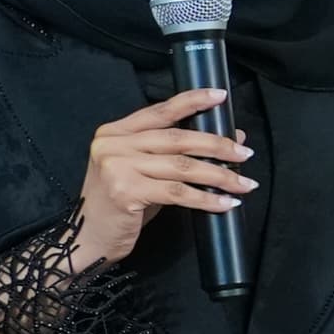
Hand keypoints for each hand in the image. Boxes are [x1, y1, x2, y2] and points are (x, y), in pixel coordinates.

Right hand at [70, 88, 249, 267]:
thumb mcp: (147, 172)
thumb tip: (231, 138)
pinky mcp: (125, 192)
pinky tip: (225, 202)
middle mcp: (114, 145)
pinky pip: (178, 193)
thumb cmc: (121, 205)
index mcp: (116, 132)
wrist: (87, 238)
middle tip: (245, 153)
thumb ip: (179, 153)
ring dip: (220, 175)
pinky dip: (207, 198)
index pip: (160, 111)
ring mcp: (117, 167)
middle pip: (178, 138)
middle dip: (218, 146)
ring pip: (183, 166)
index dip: (192, 101)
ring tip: (245, 183)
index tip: (220, 95)